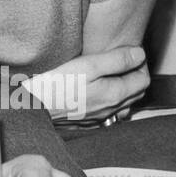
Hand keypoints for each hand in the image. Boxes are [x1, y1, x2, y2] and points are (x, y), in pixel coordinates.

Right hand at [23, 46, 149, 122]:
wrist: (32, 107)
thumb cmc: (56, 84)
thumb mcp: (87, 64)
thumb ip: (116, 59)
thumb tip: (139, 55)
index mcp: (115, 94)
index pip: (143, 79)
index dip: (140, 64)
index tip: (131, 53)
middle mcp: (111, 109)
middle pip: (136, 93)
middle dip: (135, 76)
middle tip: (124, 61)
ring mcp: (99, 118)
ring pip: (124, 105)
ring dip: (125, 90)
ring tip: (114, 76)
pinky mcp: (87, 123)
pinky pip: (109, 114)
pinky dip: (111, 102)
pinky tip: (100, 94)